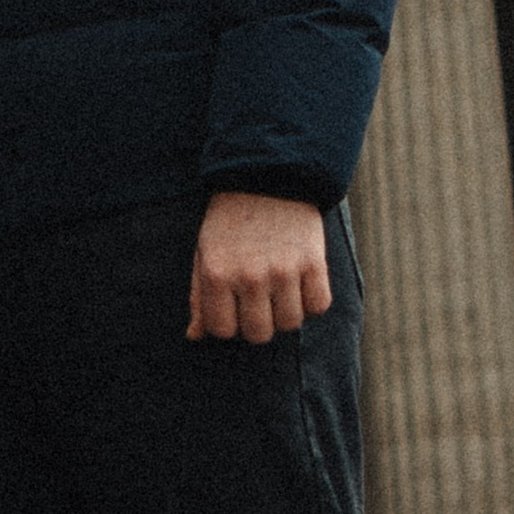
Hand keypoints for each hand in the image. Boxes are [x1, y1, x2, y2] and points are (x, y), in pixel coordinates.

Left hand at [188, 191, 331, 345]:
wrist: (267, 177)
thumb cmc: (230, 221)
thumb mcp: (205, 252)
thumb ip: (199, 296)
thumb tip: (194, 336)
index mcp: (217, 273)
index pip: (223, 330)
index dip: (228, 323)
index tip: (233, 307)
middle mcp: (249, 276)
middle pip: (259, 334)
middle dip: (257, 323)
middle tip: (258, 301)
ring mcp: (284, 270)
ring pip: (290, 324)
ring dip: (286, 313)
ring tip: (280, 289)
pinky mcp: (313, 262)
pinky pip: (318, 306)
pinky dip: (312, 301)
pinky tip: (301, 283)